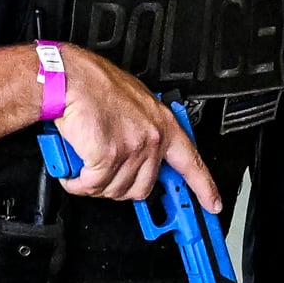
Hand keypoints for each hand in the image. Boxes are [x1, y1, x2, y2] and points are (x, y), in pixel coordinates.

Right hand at [48, 47, 220, 212]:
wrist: (71, 78)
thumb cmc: (95, 85)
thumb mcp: (134, 102)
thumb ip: (145, 129)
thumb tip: (142, 151)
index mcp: (162, 124)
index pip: (192, 163)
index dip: (204, 188)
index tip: (212, 204)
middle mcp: (151, 138)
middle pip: (143, 188)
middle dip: (120, 188)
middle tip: (105, 177)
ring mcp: (131, 149)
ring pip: (116, 190)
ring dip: (96, 185)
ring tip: (85, 168)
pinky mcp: (107, 157)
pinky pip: (93, 186)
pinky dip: (78, 184)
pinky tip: (74, 174)